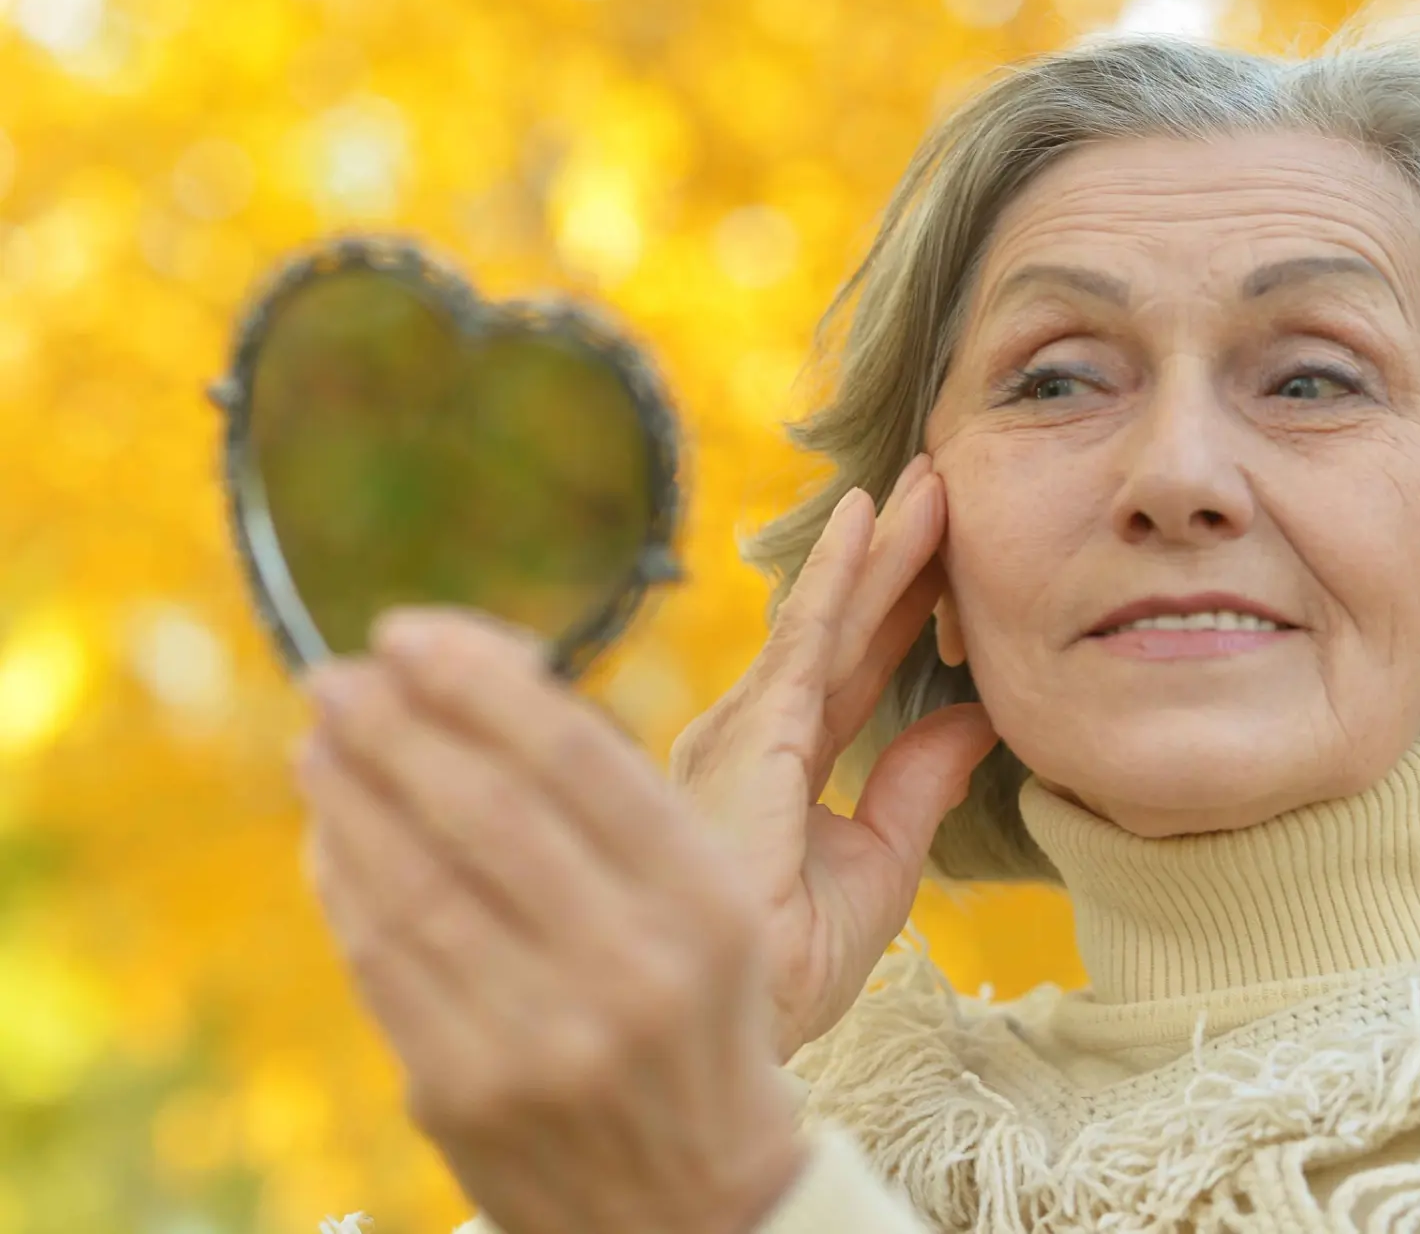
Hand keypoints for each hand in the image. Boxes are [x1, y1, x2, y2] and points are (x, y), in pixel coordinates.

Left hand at [295, 613, 804, 1233]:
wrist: (692, 1204)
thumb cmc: (697, 1019)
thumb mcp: (711, 908)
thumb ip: (618, 812)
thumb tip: (475, 694)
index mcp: (704, 904)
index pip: (576, 757)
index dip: (479, 678)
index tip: (411, 630)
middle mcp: (629, 967)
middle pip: (482, 808)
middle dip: (393, 723)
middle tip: (338, 672)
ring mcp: (540, 1038)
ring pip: (412, 880)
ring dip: (348, 792)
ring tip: (319, 737)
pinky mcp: (461, 1094)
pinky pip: (378, 960)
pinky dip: (342, 879)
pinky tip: (329, 833)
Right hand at [669, 453, 1000, 1059]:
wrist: (745, 1029)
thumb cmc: (788, 970)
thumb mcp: (880, 866)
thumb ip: (917, 787)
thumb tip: (974, 720)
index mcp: (781, 765)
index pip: (856, 665)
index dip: (905, 604)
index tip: (951, 547)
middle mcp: (752, 736)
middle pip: (842, 626)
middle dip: (895, 553)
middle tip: (943, 476)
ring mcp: (743, 732)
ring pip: (830, 618)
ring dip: (883, 546)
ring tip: (931, 478)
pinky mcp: (749, 739)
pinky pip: (808, 640)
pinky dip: (841, 574)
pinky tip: (872, 520)